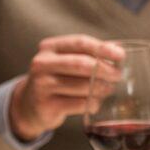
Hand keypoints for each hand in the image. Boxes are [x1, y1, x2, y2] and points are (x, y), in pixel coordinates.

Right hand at [9, 35, 124, 141]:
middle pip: (81, 64)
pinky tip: (95, 103)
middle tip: (118, 76)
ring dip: (101, 89)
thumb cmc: (56, 78)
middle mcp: (42, 64)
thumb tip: (119, 50)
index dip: (103, 48)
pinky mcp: (46, 106)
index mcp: (50, 47)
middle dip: (105, 70)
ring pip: (82, 86)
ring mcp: (42, 85)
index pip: (80, 43)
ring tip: (108, 89)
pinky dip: (92, 104)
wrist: (29, 104)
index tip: (121, 55)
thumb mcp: (67, 60)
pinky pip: (79, 104)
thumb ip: (90, 54)